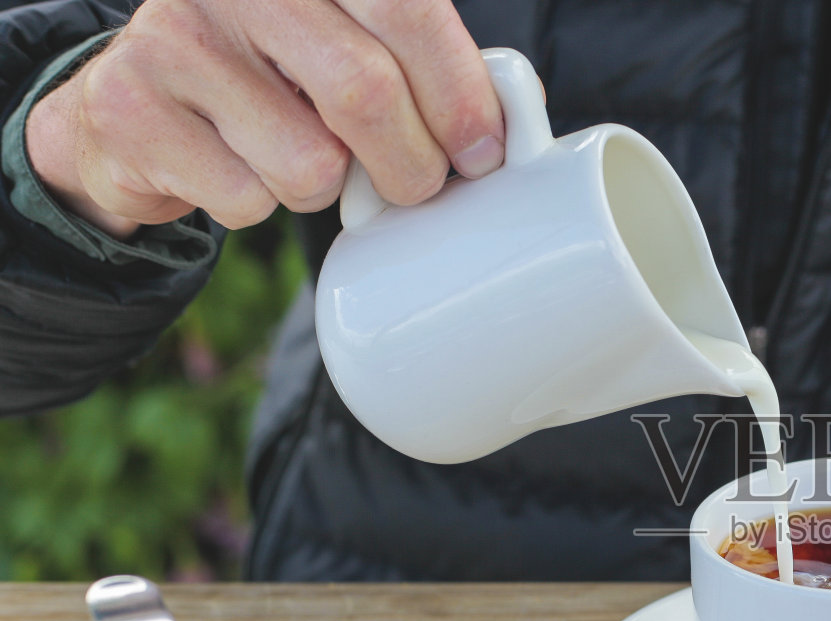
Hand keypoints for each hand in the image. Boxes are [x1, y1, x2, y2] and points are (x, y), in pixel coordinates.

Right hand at [23, 0, 504, 235]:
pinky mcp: (131, 108)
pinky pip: (246, 198)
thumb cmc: (272, 79)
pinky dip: (258, 206)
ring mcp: (174, 36)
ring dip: (324, 189)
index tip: (483, 152)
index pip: (407, 8)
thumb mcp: (344, 44)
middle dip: (411, 164)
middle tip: (416, 186)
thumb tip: (515, 122)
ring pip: (309, 162)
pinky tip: (234, 167)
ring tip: (295, 156)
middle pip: (365, 91)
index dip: (458, 90)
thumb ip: (417, 59)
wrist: (138, 110)